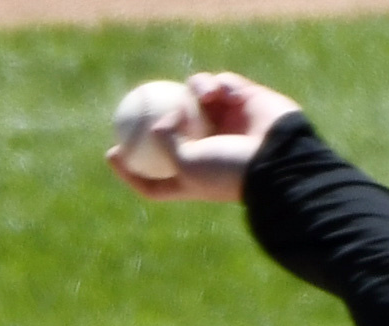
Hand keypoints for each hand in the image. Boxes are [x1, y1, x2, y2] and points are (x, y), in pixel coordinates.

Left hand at [110, 72, 300, 204]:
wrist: (277, 160)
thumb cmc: (229, 172)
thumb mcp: (186, 166)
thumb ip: (164, 142)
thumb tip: (160, 118)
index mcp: (193, 177)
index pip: (155, 179)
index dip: (130, 170)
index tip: (111, 153)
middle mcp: (209, 150)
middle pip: (174, 131)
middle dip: (156, 116)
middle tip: (137, 101)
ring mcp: (228, 124)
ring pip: (197, 98)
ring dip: (194, 89)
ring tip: (199, 93)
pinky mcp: (246, 102)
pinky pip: (223, 83)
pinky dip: (217, 83)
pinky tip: (218, 88)